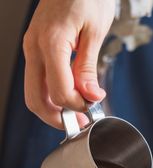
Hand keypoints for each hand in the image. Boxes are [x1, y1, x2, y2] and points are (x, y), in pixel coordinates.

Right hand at [23, 0, 114, 127]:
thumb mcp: (95, 32)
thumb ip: (88, 69)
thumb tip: (90, 96)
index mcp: (51, 43)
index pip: (59, 91)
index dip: (77, 106)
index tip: (92, 106)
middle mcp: (35, 48)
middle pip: (36, 100)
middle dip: (58, 118)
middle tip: (79, 124)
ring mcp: (31, 49)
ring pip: (33, 94)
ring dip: (52, 110)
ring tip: (75, 114)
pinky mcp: (35, 49)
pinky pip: (37, 81)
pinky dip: (50, 96)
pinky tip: (68, 98)